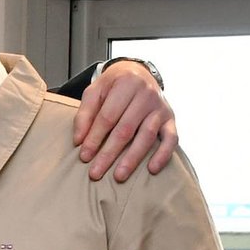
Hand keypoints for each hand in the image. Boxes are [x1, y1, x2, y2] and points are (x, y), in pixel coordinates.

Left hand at [71, 60, 176, 182]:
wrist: (139, 72)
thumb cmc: (113, 86)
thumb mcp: (94, 91)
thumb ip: (84, 114)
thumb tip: (78, 140)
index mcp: (126, 84)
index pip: (108, 117)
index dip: (94, 138)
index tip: (84, 157)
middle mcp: (146, 94)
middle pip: (125, 129)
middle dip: (109, 153)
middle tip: (95, 173)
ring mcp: (160, 107)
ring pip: (146, 136)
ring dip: (132, 159)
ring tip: (119, 177)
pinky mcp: (170, 118)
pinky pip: (171, 138)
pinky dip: (163, 154)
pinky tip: (152, 169)